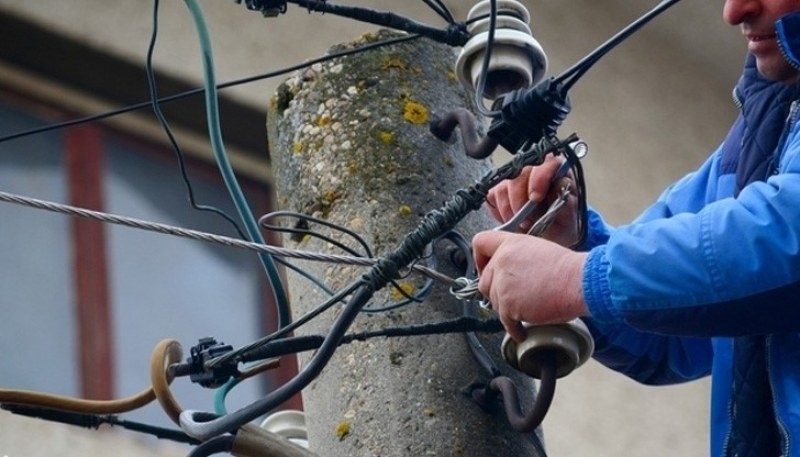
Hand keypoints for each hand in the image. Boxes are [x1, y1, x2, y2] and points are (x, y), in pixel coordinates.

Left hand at [472, 230, 588, 341]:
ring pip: (494, 301)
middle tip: (510, 297)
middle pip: (484, 280)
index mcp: (510, 244)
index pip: (480, 242)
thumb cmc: (567, 269)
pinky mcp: (508, 305)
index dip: (480, 258)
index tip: (484, 267)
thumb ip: (518, 257)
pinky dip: (514, 328)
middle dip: (496, 291)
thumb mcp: (538, 250)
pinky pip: (504, 321)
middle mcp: (502, 261)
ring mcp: (503, 283)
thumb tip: (512, 272)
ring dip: (507, 308)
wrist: (578, 282)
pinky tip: (521, 329)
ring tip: (525, 309)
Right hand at [486, 155, 580, 245]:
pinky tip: (512, 220)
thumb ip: (568, 202)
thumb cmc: (561, 224)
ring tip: (522, 224)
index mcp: (557, 171)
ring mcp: (514, 180)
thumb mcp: (570, 218)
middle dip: (520, 200)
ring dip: (510, 210)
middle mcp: (534, 170)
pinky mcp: (499, 190)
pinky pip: (493, 197)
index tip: (536, 198)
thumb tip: (559, 187)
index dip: (539, 178)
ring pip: (503, 187)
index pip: (547, 162)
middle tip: (527, 220)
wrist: (550, 237)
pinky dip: (500, 212)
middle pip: (519, 174)